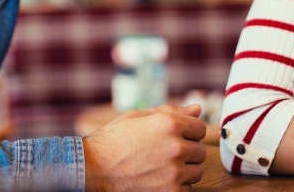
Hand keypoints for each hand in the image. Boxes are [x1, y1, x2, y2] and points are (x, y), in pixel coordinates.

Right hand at [83, 104, 207, 190]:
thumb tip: (197, 109)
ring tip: (160, 168)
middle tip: (164, 154)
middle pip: (200, 151)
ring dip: (183, 171)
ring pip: (196, 172)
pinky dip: (176, 186)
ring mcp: (175, 172)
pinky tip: (158, 180)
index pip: (200, 128)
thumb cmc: (114, 140)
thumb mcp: (138, 117)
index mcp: (169, 123)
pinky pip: (187, 189)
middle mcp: (176, 146)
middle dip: (186, 152)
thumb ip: (171, 112)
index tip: (174, 138)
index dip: (188, 132)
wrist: (93, 170)